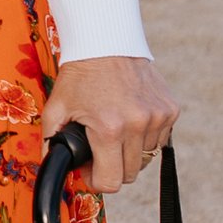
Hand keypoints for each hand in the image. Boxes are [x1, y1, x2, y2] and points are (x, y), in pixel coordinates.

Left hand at [43, 54, 175, 192]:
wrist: (107, 40)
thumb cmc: (80, 74)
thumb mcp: (55, 109)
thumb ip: (51, 143)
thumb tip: (54, 169)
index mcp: (110, 128)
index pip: (111, 182)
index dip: (96, 180)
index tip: (89, 168)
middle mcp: (138, 124)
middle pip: (129, 174)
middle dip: (112, 166)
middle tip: (99, 147)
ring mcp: (158, 117)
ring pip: (146, 158)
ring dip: (130, 151)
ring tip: (115, 129)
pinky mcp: (171, 109)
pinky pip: (159, 140)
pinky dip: (145, 136)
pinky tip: (130, 118)